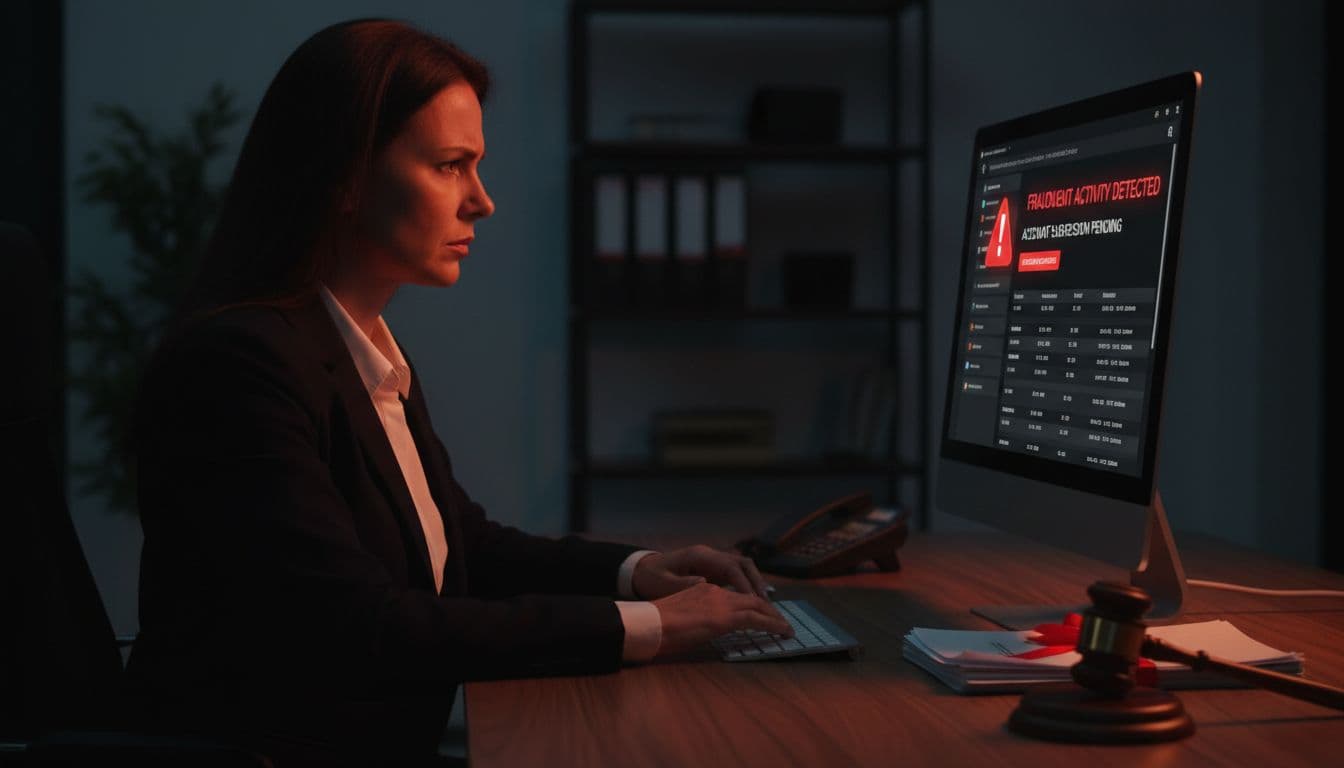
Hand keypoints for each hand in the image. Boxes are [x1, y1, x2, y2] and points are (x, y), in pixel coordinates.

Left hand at [631, 544, 771, 599]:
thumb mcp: (663, 583)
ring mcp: (712, 561)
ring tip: (765, 605)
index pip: (730, 568)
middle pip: (742, 564)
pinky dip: (746, 586)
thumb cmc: (651, 578)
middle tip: (768, 604)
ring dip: (754, 584)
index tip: (756, 603)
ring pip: (742, 568)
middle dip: (757, 582)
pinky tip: (752, 603)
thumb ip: (684, 584)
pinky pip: (735, 575)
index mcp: (700, 556)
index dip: (745, 585)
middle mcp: (710, 555)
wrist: (641, 570)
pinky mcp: (712, 570)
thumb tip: (705, 583)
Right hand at [652, 582, 792, 657]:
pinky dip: (773, 625)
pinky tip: (783, 633)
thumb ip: (694, 617)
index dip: (749, 605)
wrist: (649, 623)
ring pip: (757, 606)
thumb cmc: (655, 625)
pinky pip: (757, 619)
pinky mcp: (726, 617)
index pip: (734, 596)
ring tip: (786, 629)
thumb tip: (703, 627)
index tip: (759, 615)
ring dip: (774, 618)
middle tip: (780, 621)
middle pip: (750, 598)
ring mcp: (721, 602)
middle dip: (768, 610)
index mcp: (702, 589)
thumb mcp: (679, 616)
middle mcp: (715, 591)